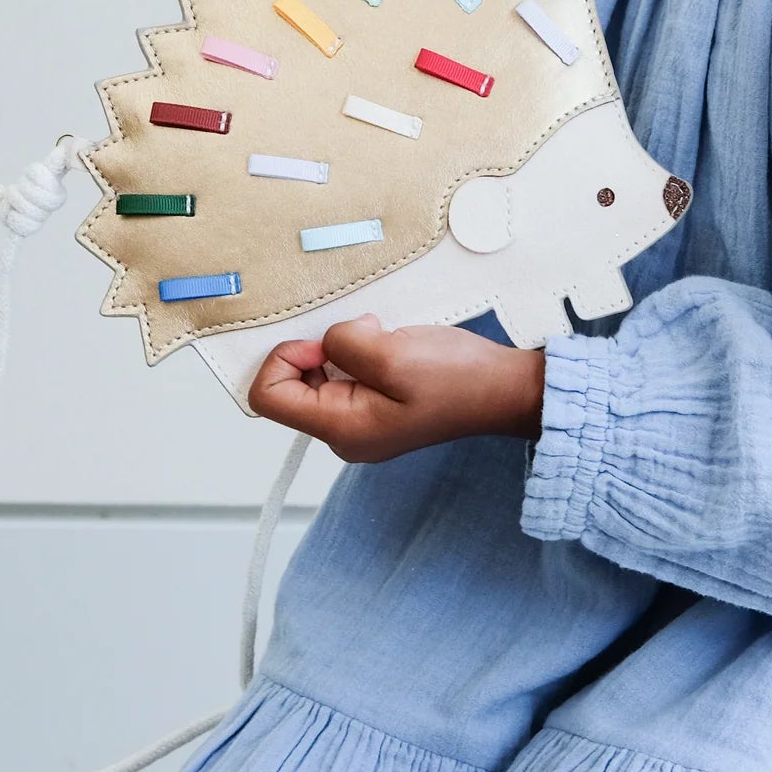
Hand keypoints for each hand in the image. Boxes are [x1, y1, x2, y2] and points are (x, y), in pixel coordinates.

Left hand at [248, 315, 545, 462]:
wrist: (502, 389)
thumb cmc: (457, 378)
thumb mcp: (393, 354)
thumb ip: (344, 344)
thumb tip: (328, 341)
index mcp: (342, 429)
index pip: (269, 397)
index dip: (283, 358)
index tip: (322, 341)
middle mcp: (344, 434)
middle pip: (291, 386)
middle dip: (319, 350)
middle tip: (366, 338)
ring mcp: (360, 423)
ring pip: (318, 377)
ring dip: (342, 349)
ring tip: (384, 341)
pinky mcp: (375, 408)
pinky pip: (343, 376)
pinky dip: (358, 353)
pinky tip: (390, 346)